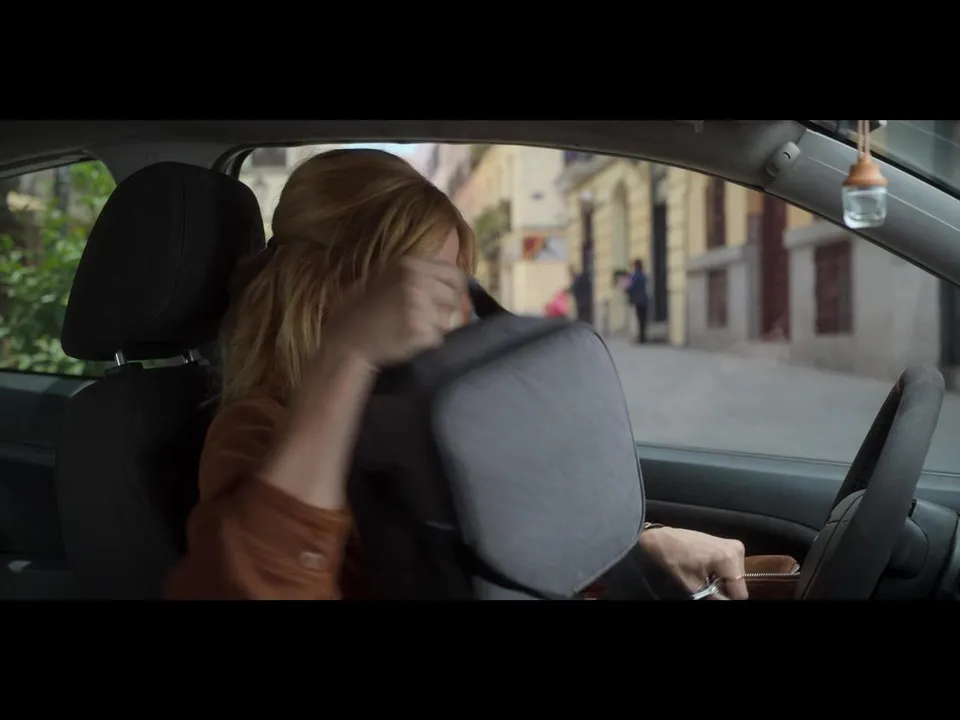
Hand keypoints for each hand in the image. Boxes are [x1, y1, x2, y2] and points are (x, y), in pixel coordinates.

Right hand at [325, 257, 465, 366]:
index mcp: (409, 265)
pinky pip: (439, 337)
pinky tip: (409, 340)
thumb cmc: (361, 310)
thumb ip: (414, 274)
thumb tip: (447, 282)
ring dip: (438, 326)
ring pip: (450, 318)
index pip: (453, 272)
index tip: (451, 297)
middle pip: (455, 295)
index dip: (456, 287)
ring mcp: (420, 306)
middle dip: (449, 308)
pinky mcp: (421, 331)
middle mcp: (417, 281)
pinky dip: (429, 342)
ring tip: (415, 329)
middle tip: (432, 318)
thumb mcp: (383, 277)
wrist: (347, 340)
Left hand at [638, 527, 747, 599]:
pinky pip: (732, 567)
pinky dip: (722, 573)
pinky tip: (708, 570)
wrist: (662, 539)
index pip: (740, 592)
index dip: (726, 599)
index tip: (713, 596)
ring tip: (705, 576)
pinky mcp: (729, 544)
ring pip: (736, 576)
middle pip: (738, 583)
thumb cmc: (674, 559)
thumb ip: (714, 598)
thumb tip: (724, 601)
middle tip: (706, 586)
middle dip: (724, 589)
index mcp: (729, 557)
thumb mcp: (693, 585)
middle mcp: (736, 549)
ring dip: (723, 581)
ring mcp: (734, 545)